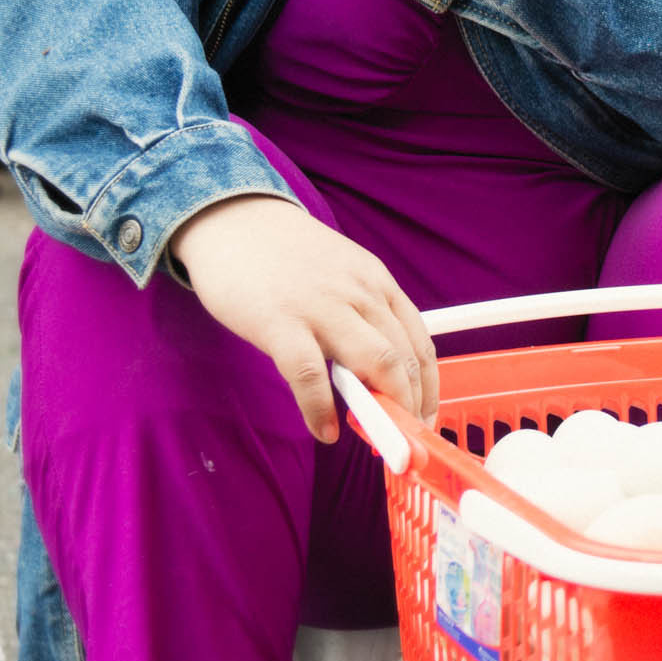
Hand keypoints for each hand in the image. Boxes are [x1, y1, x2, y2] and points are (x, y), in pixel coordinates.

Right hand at [170, 194, 439, 441]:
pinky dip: (321, 410)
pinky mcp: (279, 322)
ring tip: (380, 441)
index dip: (429, 389)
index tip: (426, 420)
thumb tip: (376, 376)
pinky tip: (325, 431)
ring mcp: (321, 307)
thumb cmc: (286, 258)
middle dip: (412, 407)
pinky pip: (309, 376)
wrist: (231, 218)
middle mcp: (359, 293)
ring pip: (373, 364)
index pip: (420, 343)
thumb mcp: (341, 274)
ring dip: (384, 411)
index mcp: (377, 282)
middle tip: (407, 441)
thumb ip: (361, 315)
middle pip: (403, 359)